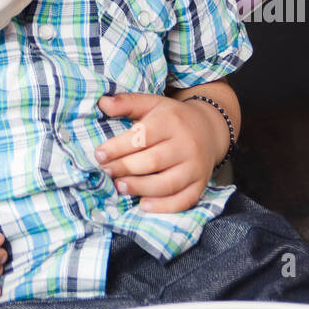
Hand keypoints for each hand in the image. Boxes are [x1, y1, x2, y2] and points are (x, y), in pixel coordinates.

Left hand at [94, 91, 223, 212]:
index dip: (118, 147)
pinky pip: (184, 200)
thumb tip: (102, 103)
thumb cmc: (173, 117)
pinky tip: (144, 205)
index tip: (99, 155)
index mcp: (171, 121)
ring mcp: (195, 167)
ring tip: (119, 187)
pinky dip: (164, 206)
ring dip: (140, 188)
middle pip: (153, 161)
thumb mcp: (152, 103)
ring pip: (167, 183)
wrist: (209, 128)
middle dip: (125, 168)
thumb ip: (127, 103)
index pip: (142, 136)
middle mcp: (186, 144)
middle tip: (105, 172)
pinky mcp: (201, 184)